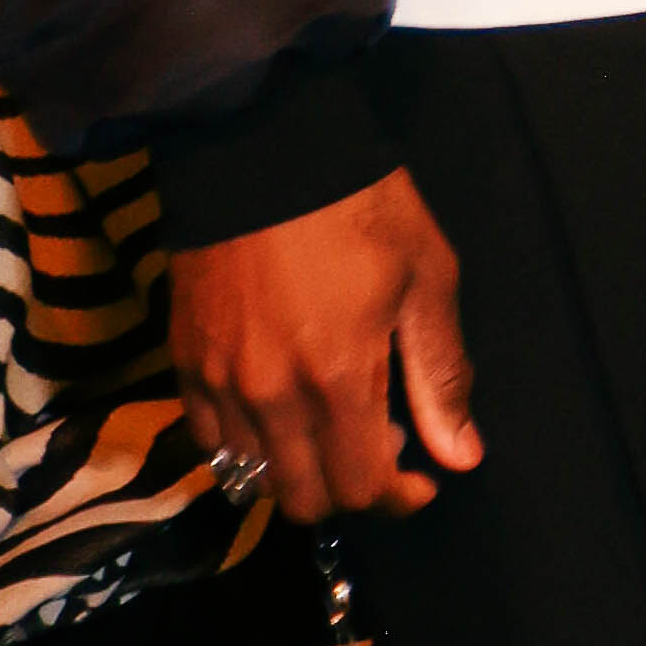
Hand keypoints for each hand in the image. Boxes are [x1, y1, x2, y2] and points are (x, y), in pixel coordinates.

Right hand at [168, 168, 484, 522]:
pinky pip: (208, 439)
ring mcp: (218, 380)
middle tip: (378, 448)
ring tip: (327, 427)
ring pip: (253, 477)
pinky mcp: (184, 360)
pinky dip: (245, 445)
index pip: (362, 487)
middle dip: (350, 491)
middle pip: (304, 499)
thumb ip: (440, 376)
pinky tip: (277, 413)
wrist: (265, 146)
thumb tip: (461, 455)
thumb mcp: (427, 280)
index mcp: (338, 379)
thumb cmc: (361, 207)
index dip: (399, 497)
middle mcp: (270, 395)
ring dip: (296, 471)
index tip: (421, 478)